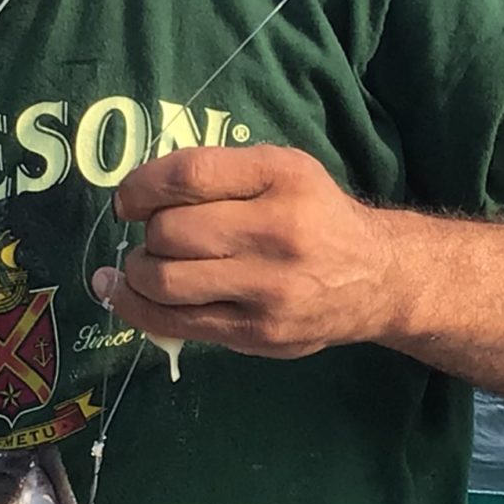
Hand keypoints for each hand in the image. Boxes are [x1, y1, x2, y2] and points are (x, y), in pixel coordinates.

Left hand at [91, 145, 393, 360]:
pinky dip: (138, 309)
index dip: (141, 187)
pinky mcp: (259, 332)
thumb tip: (137, 196)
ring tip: (146, 268)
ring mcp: (270, 287)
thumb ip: (220, 175)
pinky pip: (178, 324)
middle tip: (154, 239)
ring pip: (166, 282)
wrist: (377, 277)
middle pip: (171, 231)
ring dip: (138, 274)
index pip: (190, 174)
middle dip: (146, 235)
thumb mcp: (282, 171)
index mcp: (282, 175)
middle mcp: (279, 230)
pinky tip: (126, 296)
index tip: (129, 201)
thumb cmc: (314, 215)